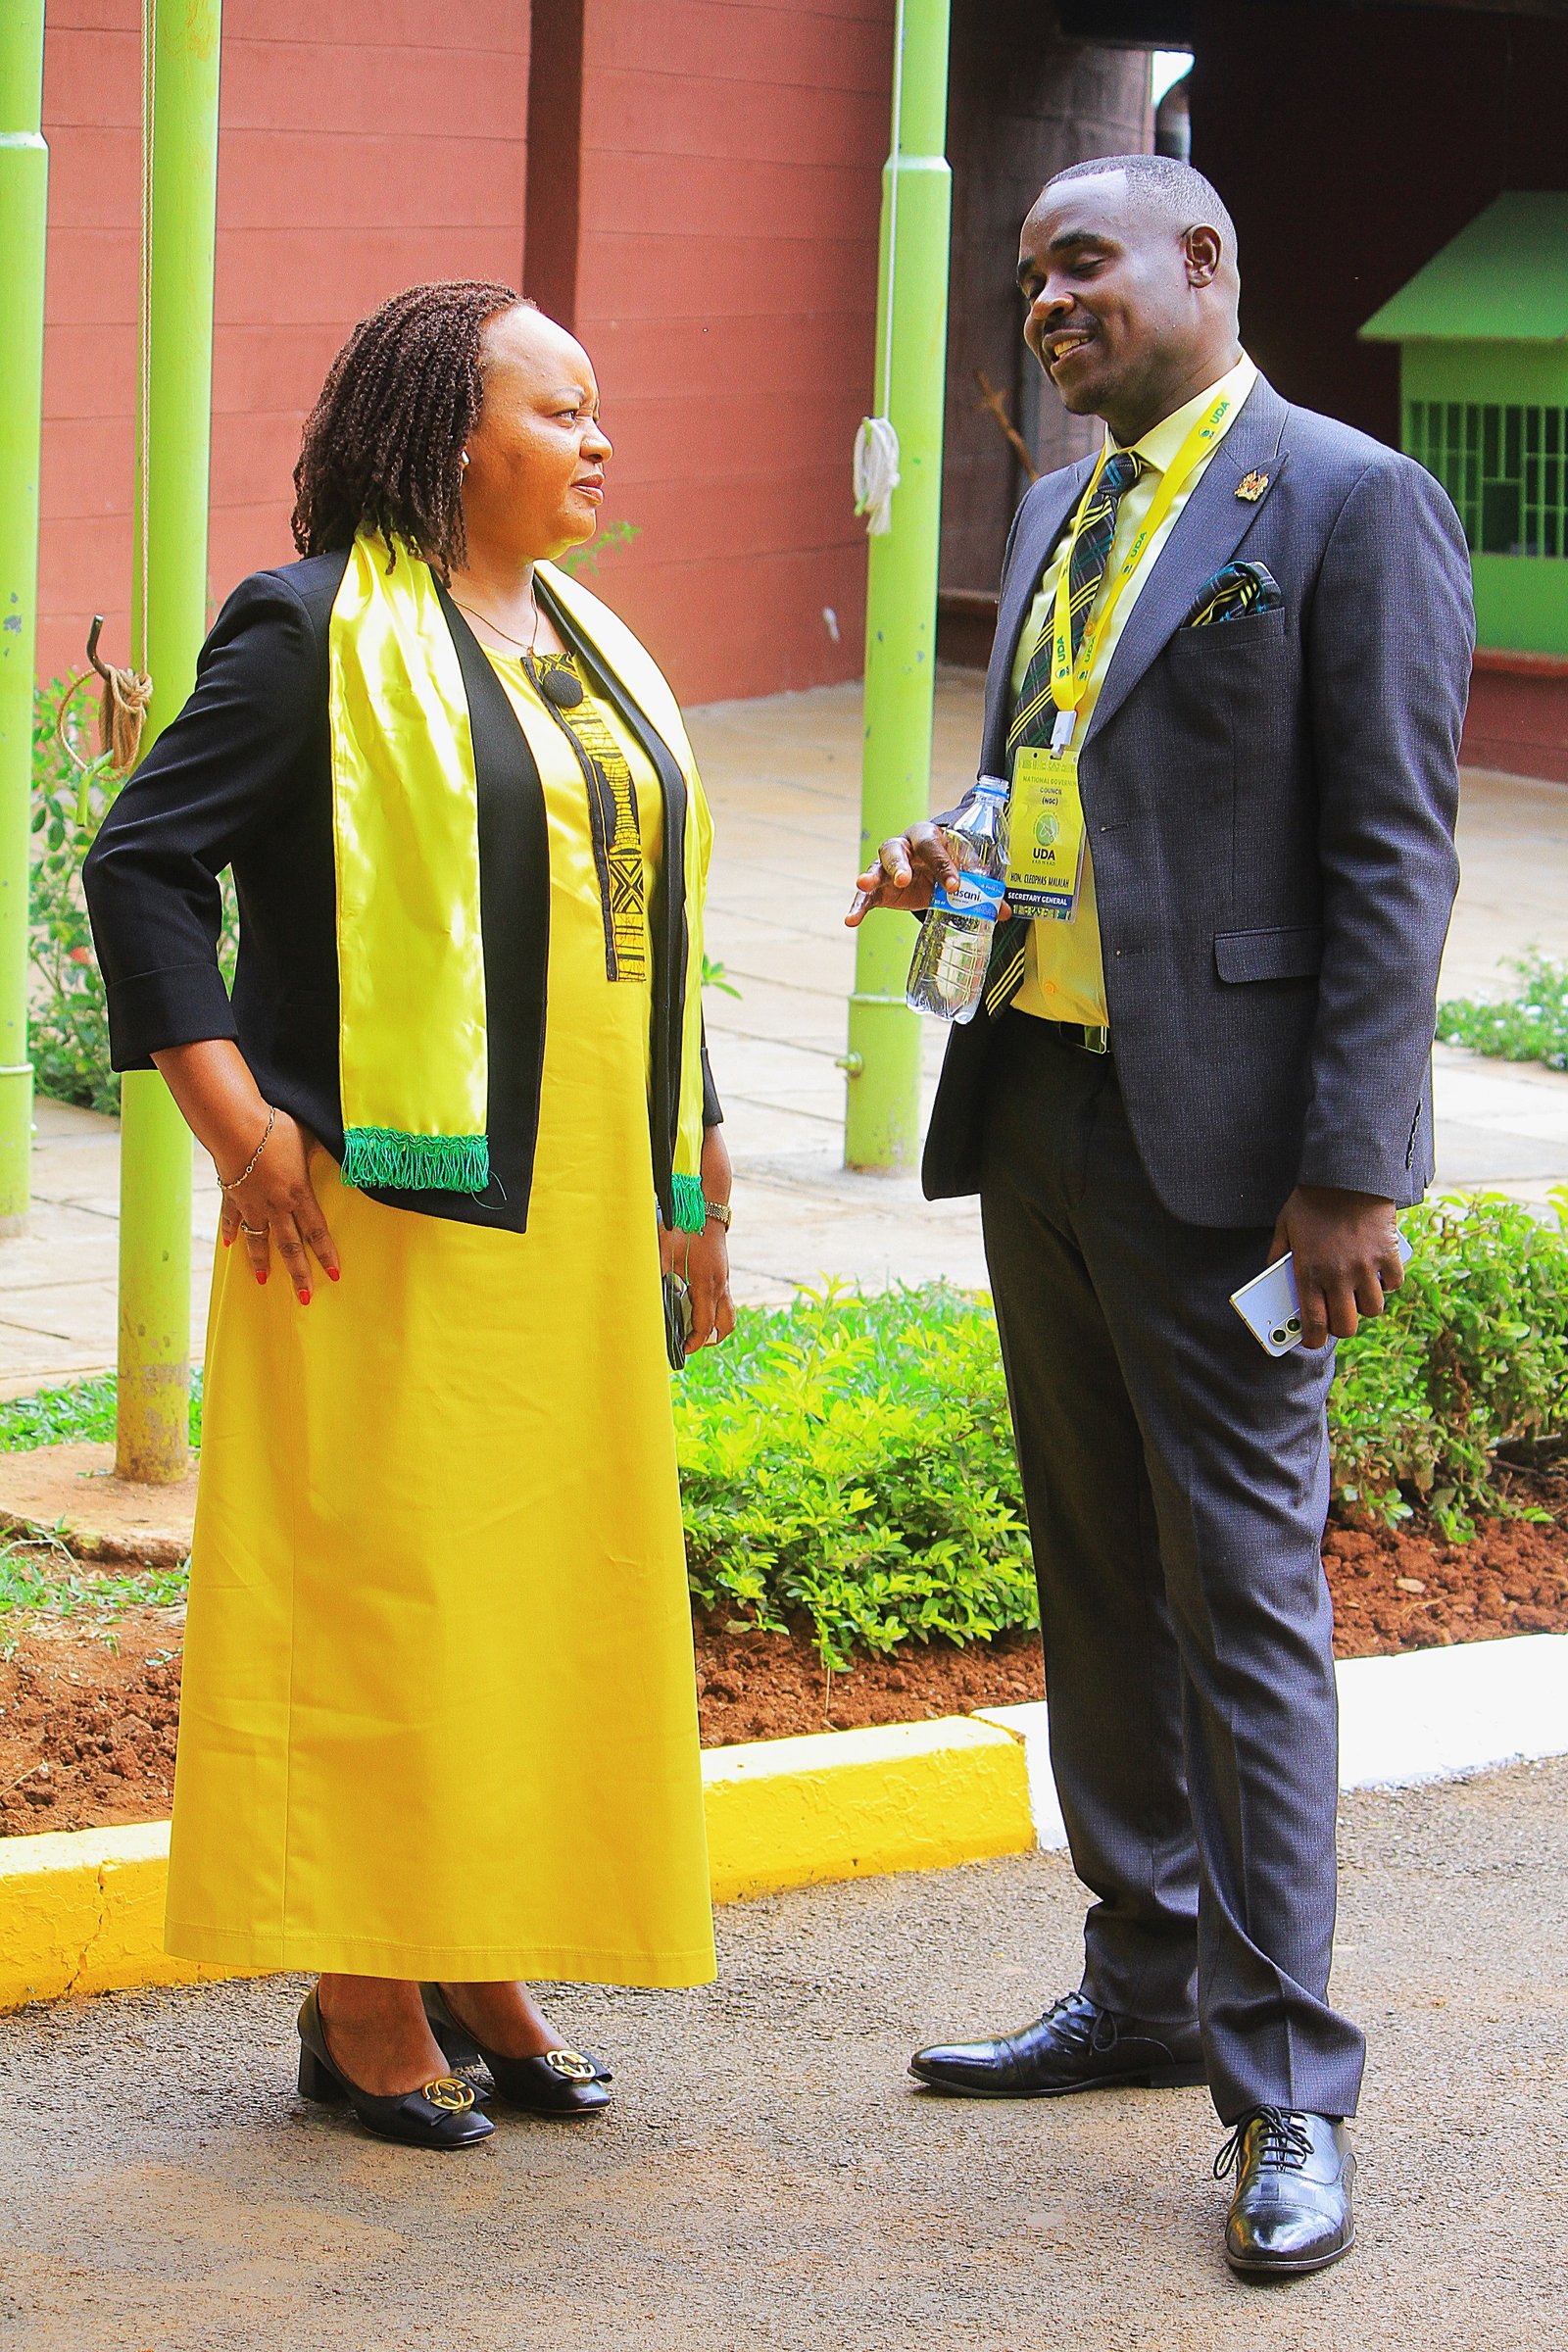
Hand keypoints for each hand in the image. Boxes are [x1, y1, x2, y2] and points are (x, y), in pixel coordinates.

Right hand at [219, 1108, 340, 1303]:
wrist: (235, 1125)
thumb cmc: (276, 1129)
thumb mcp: (310, 1138)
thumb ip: (325, 1150)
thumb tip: (346, 1147)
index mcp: (299, 1195)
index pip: (317, 1232)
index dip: (327, 1255)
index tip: (333, 1274)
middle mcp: (276, 1206)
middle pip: (290, 1247)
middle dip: (299, 1275)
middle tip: (304, 1298)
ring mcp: (251, 1203)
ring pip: (258, 1240)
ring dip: (261, 1262)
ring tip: (264, 1281)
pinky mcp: (231, 1195)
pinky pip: (232, 1218)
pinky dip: (231, 1231)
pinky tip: (230, 1244)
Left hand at [659, 1125, 735, 1351]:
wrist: (705, 1204)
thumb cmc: (682, 1227)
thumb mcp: (662, 1250)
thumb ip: (655, 1276)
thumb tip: (643, 1300)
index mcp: (706, 1284)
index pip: (705, 1325)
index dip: (693, 1342)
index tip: (681, 1350)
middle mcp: (721, 1285)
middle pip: (724, 1326)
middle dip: (708, 1339)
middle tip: (688, 1343)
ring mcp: (725, 1279)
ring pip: (728, 1314)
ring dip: (713, 1326)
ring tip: (692, 1329)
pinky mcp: (724, 1273)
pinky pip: (724, 1300)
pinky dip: (711, 1309)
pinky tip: (691, 1303)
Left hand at [1268, 1184, 1404, 1348]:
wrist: (1346, 1174)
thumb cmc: (1311, 1199)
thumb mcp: (1284, 1226)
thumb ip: (1279, 1254)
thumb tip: (1274, 1273)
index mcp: (1309, 1273)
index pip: (1314, 1324)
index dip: (1313, 1340)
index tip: (1313, 1341)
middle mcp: (1338, 1276)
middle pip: (1347, 1326)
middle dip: (1342, 1325)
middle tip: (1339, 1315)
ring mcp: (1365, 1268)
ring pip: (1373, 1310)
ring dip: (1366, 1304)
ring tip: (1359, 1291)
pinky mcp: (1388, 1255)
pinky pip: (1393, 1284)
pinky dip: (1387, 1283)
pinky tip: (1378, 1273)